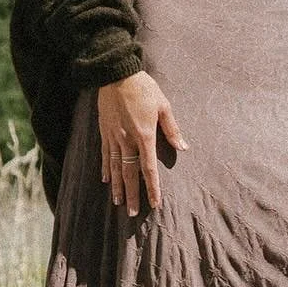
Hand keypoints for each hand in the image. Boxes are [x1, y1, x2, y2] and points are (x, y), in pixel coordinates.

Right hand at [98, 71, 188, 214]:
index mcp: (145, 136)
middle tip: (133, 213)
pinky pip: (104, 154)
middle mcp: (127, 140)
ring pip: (115, 168)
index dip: (152, 187)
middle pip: (129, 173)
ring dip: (117, 187)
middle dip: (132, 194)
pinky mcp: (104, 131)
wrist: (116, 73)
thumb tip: (183, 148)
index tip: (154, 203)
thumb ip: (172, 129)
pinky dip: (105, 168)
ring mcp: (113, 137)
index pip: (148, 168)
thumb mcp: (164, 106)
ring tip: (119, 203)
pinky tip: (106, 180)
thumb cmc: (143, 88)